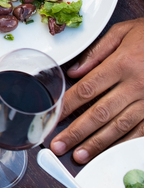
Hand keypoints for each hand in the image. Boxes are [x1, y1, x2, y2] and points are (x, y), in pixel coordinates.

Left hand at [49, 19, 143, 163]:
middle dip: (77, 132)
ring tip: (79, 155)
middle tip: (58, 145)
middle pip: (100, 113)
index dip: (67, 105)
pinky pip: (141, 131)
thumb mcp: (123, 32)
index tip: (52, 117)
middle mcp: (136, 85)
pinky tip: (110, 152)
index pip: (87, 89)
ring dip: (98, 143)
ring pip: (120, 127)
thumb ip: (96, 52)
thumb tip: (73, 72)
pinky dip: (124, 143)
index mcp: (122, 63)